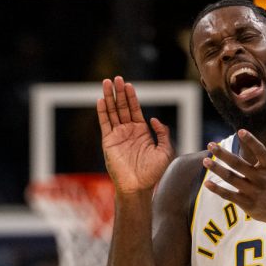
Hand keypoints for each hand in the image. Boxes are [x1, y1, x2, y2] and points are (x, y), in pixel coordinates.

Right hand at [97, 76, 174, 193]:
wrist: (138, 186)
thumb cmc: (153, 172)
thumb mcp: (165, 151)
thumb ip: (162, 134)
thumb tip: (154, 119)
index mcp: (141, 132)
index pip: (135, 110)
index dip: (132, 97)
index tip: (129, 84)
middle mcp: (128, 132)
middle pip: (123, 107)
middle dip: (120, 93)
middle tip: (117, 78)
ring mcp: (117, 136)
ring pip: (112, 112)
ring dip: (109, 98)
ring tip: (107, 83)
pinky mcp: (108, 142)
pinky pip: (104, 124)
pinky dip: (102, 112)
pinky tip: (101, 100)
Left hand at [203, 118, 265, 228]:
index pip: (260, 151)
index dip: (251, 141)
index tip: (240, 131)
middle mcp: (261, 179)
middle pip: (239, 164)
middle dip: (224, 155)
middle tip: (211, 145)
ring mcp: (253, 192)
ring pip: (232, 179)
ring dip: (218, 170)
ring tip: (205, 161)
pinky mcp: (246, 203)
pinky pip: (229, 195)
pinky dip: (218, 190)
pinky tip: (207, 183)